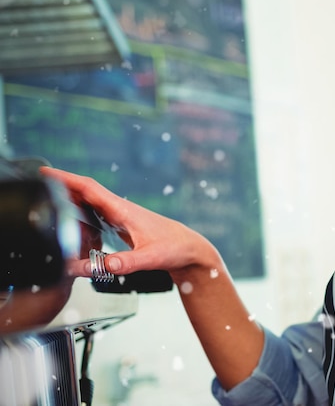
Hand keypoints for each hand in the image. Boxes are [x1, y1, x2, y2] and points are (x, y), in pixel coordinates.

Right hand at [39, 167, 216, 282]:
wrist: (189, 249)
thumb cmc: (174, 248)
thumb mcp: (150, 258)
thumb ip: (126, 263)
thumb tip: (104, 267)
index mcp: (123, 210)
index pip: (90, 189)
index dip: (66, 180)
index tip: (46, 173)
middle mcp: (121, 209)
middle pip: (86, 192)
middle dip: (62, 186)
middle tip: (38, 184)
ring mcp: (122, 216)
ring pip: (91, 202)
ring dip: (70, 199)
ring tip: (50, 200)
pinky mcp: (123, 224)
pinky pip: (97, 214)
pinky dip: (81, 214)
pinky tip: (74, 222)